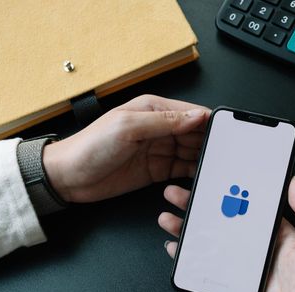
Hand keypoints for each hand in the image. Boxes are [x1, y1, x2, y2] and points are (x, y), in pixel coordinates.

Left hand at [43, 95, 209, 202]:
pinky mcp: (157, 170)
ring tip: (217, 166)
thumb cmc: (91, 146)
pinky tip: (202, 175)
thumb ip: (165, 122)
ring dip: (203, 157)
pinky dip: (193, 172)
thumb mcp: (129, 127)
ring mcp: (159, 150)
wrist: (69, 177)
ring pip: (192, 152)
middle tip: (224, 153)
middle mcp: (159, 129)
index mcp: (153, 110)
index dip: (208, 122)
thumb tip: (197, 116)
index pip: (190, 113)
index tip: (226, 132)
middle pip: (195, 133)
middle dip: (209, 141)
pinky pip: (182, 169)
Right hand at [159, 177, 294, 291]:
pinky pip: (204, 267)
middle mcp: (256, 247)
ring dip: (187, 227)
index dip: (228, 190)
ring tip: (169, 216)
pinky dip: (187, 257)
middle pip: (221, 219)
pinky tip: (174, 247)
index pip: (248, 205)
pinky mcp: (230, 285)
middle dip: (199, 205)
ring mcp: (240, 266)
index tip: (212, 178)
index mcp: (276, 234)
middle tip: (179, 193)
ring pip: (208, 240)